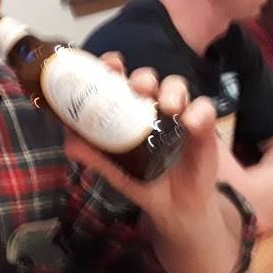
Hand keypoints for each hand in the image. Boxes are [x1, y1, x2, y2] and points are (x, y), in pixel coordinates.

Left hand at [62, 52, 220, 222]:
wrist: (176, 207)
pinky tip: (190, 123)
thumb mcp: (116, 171)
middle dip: (143, 78)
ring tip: (167, 107)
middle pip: (148, 79)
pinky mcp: (203, 126)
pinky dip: (198, 111)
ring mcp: (179, 114)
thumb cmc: (144, 182)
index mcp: (128, 111)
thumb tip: (69, 144)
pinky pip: (204, 109)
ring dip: (171, 90)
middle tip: (138, 88)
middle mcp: (153, 107)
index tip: (110, 65)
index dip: (114, 68)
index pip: (120, 80)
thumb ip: (95, 156)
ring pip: (177, 87)